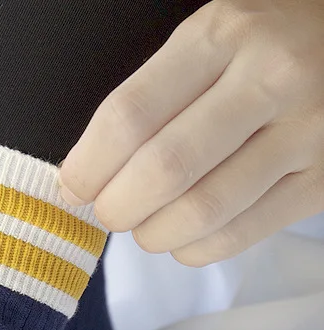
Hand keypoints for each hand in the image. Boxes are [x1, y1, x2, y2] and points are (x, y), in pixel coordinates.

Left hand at [59, 0, 323, 265]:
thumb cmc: (264, 49)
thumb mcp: (208, 42)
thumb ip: (149, 100)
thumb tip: (82, 178)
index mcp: (222, 36)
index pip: (130, 116)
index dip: (88, 167)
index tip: (74, 188)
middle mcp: (270, 79)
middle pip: (163, 170)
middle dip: (117, 208)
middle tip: (111, 212)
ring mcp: (306, 133)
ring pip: (201, 211)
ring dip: (153, 235)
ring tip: (147, 226)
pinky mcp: (323, 181)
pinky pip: (239, 235)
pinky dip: (194, 250)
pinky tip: (185, 238)